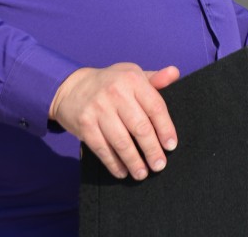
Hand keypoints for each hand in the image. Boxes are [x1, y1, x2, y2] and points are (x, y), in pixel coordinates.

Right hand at [50, 63, 180, 180]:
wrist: (72, 87)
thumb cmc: (111, 83)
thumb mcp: (132, 74)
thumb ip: (155, 78)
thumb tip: (175, 73)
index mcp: (132, 79)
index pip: (155, 107)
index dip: (165, 129)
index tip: (171, 146)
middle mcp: (116, 92)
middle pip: (140, 127)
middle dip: (152, 150)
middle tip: (159, 165)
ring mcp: (98, 108)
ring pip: (121, 142)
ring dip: (134, 161)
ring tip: (142, 174)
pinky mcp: (84, 124)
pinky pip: (102, 148)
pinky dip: (113, 163)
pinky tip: (122, 172)